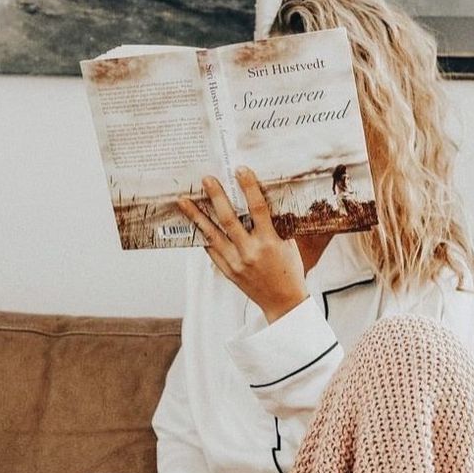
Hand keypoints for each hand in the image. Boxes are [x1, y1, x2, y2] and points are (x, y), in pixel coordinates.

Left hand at [177, 166, 307, 322]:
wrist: (283, 302)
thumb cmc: (289, 270)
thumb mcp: (288, 244)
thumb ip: (276, 224)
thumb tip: (262, 198)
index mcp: (270, 242)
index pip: (258, 209)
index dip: (249, 187)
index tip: (240, 170)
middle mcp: (250, 252)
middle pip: (229, 219)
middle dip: (216, 197)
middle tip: (206, 179)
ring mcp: (236, 262)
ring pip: (212, 234)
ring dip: (196, 215)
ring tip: (184, 200)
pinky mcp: (227, 270)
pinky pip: (210, 249)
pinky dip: (201, 234)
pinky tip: (193, 222)